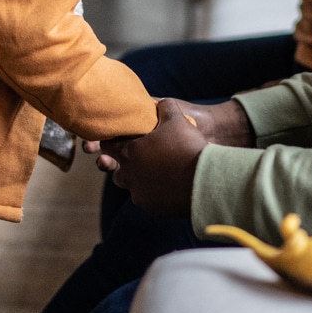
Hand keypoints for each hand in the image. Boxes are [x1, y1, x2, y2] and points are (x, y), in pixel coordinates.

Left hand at [100, 98, 207, 216]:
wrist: (204, 181)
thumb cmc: (187, 147)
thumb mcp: (177, 119)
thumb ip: (165, 107)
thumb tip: (161, 104)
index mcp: (129, 152)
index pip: (107, 144)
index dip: (114, 139)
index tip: (123, 136)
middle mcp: (128, 175)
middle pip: (115, 167)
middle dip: (124, 162)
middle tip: (141, 155)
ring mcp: (138, 193)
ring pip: (130, 185)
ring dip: (138, 178)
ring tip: (155, 171)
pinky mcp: (152, 208)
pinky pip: (146, 199)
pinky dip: (153, 192)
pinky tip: (167, 184)